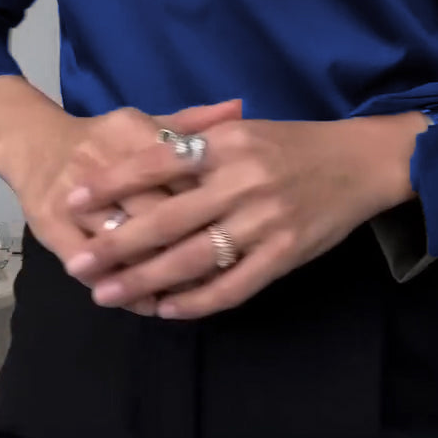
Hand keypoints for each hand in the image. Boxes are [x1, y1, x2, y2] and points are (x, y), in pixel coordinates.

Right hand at [15, 97, 243, 315]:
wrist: (35, 143)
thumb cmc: (104, 138)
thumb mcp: (145, 121)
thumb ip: (192, 123)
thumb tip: (239, 109)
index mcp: (129, 133)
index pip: (176, 170)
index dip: (208, 199)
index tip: (237, 220)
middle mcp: (101, 165)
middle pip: (152, 211)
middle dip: (187, 241)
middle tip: (222, 267)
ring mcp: (74, 201)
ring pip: (123, 245)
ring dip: (157, 273)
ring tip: (191, 291)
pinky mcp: (52, 229)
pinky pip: (92, 268)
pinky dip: (122, 289)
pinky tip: (151, 304)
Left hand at [63, 112, 429, 319]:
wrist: (362, 162)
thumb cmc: (296, 144)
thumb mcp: (245, 128)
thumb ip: (198, 139)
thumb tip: (141, 152)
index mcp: (228, 143)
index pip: (157, 162)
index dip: (113, 183)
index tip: (74, 199)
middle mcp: (243, 181)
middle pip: (166, 218)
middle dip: (116, 245)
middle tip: (78, 265)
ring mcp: (265, 221)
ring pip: (193, 258)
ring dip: (145, 280)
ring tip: (109, 295)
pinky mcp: (285, 254)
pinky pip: (234, 285)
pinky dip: (198, 301)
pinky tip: (168, 309)